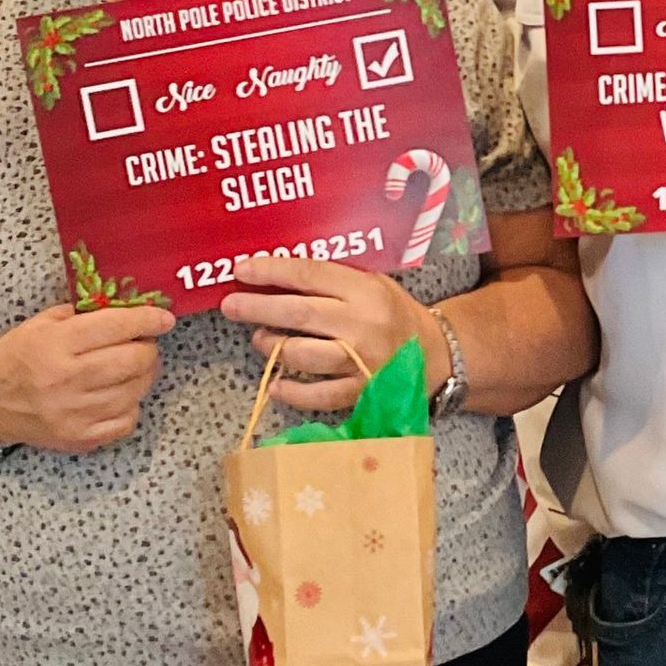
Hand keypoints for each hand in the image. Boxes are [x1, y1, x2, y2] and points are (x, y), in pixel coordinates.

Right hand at [0, 303, 173, 454]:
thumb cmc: (17, 356)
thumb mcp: (44, 322)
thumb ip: (87, 314)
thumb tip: (132, 309)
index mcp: (57, 344)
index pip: (117, 327)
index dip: (148, 320)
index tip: (164, 318)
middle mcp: (67, 380)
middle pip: (134, 360)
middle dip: (148, 348)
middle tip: (142, 344)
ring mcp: (74, 414)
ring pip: (136, 391)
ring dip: (142, 376)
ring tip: (130, 367)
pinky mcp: (79, 438)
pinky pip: (127, 420)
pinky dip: (130, 405)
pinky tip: (117, 394)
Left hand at [220, 256, 446, 413]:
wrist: (435, 354)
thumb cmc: (394, 313)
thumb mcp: (372, 283)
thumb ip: (333, 280)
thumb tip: (277, 277)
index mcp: (365, 290)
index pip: (310, 274)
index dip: (272, 271)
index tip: (241, 269)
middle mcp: (362, 324)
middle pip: (299, 314)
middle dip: (258, 308)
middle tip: (230, 305)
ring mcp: (361, 361)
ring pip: (302, 355)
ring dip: (272, 346)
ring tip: (260, 339)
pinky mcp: (360, 392)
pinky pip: (316, 395)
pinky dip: (291, 390)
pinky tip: (276, 383)